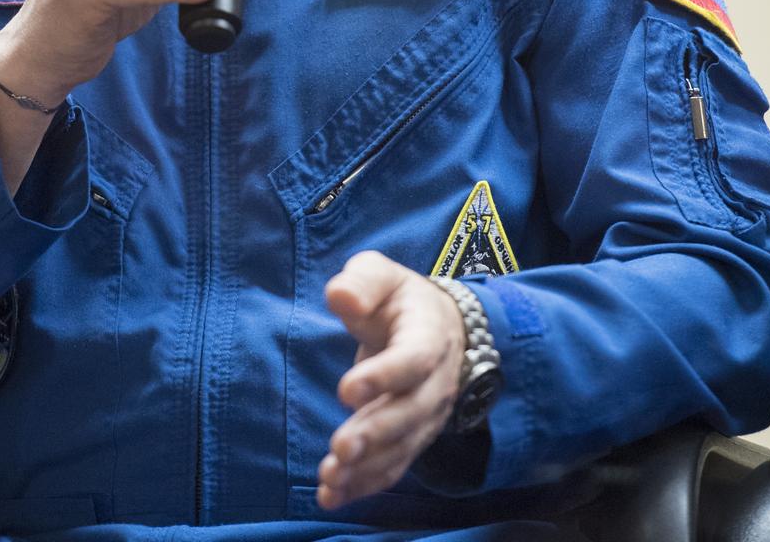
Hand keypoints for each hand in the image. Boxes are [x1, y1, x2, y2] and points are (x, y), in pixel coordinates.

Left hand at [317, 250, 465, 510]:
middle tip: (340, 448)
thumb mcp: (380, 274)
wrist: (439, 325)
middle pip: (410, 413)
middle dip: (375, 434)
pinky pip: (393, 465)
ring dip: (367, 467)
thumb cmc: (399, 298)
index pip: (413, 360)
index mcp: (429, 335)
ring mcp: (427, 415)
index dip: (384, 376)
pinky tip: (332, 495)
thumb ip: (362, 281)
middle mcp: (435, 382)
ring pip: (402, 447)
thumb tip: (340, 296)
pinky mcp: (412, 437)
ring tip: (330, 478)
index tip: (347, 390)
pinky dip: (364, 484)